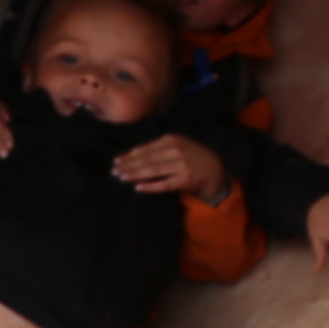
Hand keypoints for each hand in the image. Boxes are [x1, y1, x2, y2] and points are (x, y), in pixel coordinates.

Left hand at [115, 133, 231, 203]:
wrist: (214, 168)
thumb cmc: (190, 156)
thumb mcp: (176, 145)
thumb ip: (157, 148)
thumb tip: (131, 154)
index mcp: (170, 139)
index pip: (145, 148)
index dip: (129, 155)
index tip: (116, 161)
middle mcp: (175, 150)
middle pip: (146, 159)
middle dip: (128, 165)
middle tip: (114, 172)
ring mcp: (181, 165)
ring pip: (152, 170)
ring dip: (135, 174)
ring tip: (122, 178)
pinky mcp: (185, 179)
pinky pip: (164, 184)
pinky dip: (150, 186)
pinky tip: (138, 188)